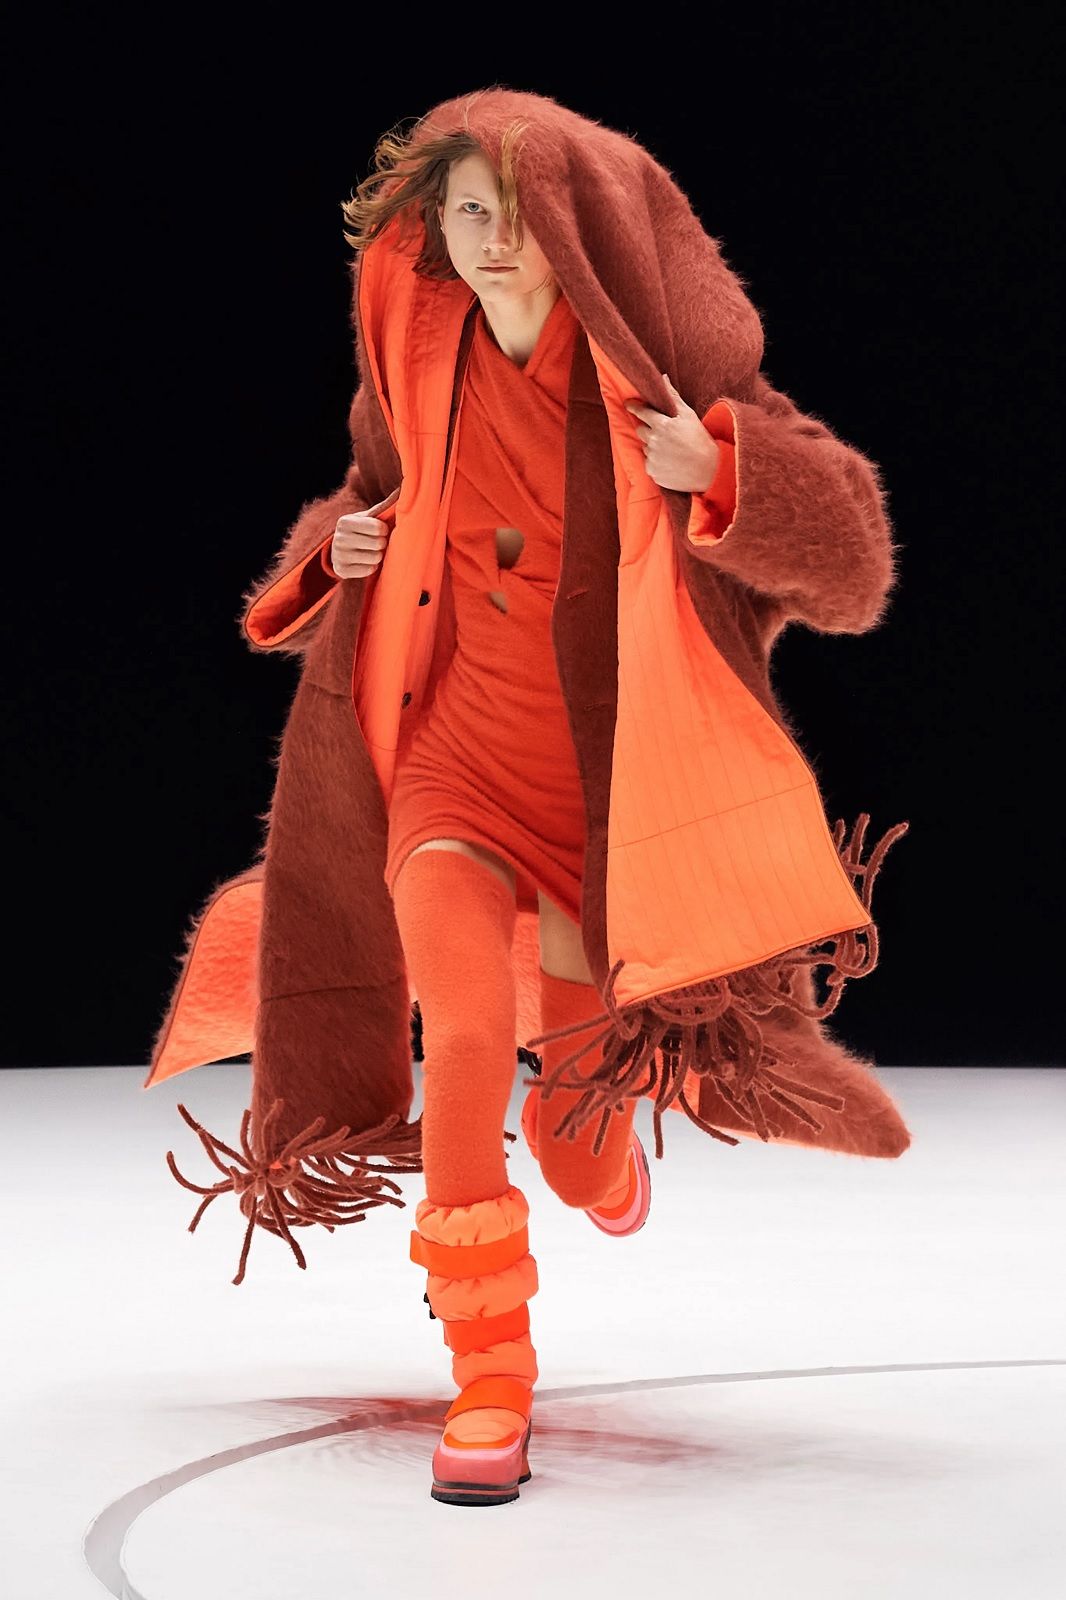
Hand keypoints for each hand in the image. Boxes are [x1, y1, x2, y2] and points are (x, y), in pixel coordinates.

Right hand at [329, 512, 390, 578]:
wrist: (340, 551)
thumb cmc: (360, 531)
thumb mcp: (366, 517)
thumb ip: (382, 507)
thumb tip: (400, 492)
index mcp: (345, 521)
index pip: (378, 528)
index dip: (384, 530)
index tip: (382, 531)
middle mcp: (338, 538)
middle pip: (377, 544)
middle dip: (382, 544)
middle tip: (378, 543)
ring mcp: (338, 555)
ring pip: (375, 558)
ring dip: (378, 556)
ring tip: (373, 552)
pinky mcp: (341, 571)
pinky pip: (369, 570)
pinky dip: (372, 567)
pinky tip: (367, 562)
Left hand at [624, 373, 718, 492]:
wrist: (709, 469)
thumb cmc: (700, 439)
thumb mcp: (688, 415)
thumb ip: (673, 397)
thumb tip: (663, 378)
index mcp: (662, 424)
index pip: (642, 412)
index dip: (634, 407)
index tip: (628, 404)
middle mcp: (654, 441)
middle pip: (640, 431)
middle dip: (647, 430)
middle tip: (662, 434)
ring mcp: (652, 457)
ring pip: (646, 448)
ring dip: (654, 447)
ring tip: (671, 450)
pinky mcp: (653, 472)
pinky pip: (649, 464)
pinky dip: (657, 462)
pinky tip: (670, 462)